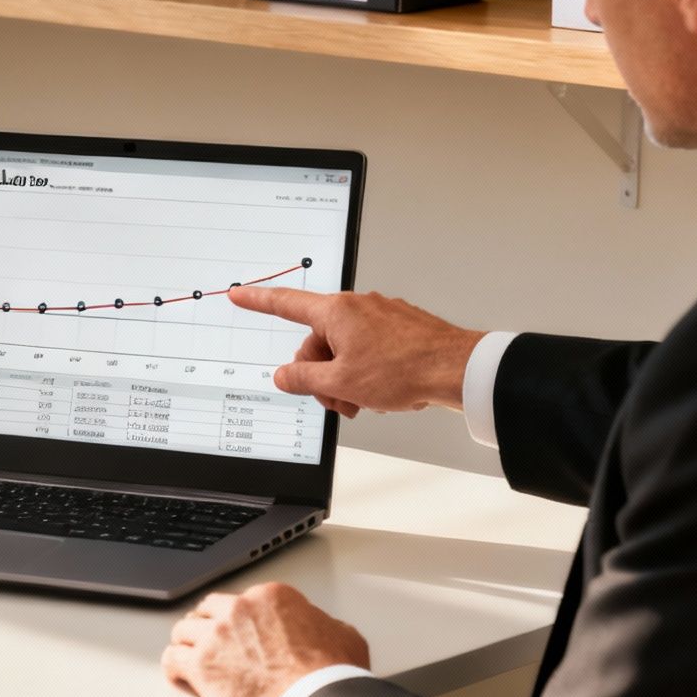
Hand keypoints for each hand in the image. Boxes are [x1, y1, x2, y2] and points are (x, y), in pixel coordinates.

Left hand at [161, 583, 368, 696]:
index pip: (243, 600)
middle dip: (208, 624)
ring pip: (185, 630)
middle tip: (210, 640)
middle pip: (208, 609)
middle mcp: (238, 609)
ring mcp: (215, 635)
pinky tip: (177, 673)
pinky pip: (172, 659)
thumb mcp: (343, 635)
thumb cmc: (330, 673)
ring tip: (188, 654)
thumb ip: (323, 625)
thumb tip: (322, 629)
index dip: (240, 618)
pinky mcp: (200, 665)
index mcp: (270, 597)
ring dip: (187, 643)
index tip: (240, 631)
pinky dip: (173, 667)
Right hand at [228, 287, 483, 416]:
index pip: (286, 303)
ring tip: (362, 403)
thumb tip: (284, 376)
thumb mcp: (341, 383)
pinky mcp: (401, 328)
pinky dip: (367, 372)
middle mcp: (357, 307)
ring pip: (346, 349)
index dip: (258, 301)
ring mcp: (381, 315)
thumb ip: (304, 379)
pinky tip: (381, 393)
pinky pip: (370, 349)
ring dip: (345, 378)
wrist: (457, 369)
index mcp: (336, 312)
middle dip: (321, 374)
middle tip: (335, 400)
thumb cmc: (405, 370)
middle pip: (319, 341)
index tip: (239, 294)